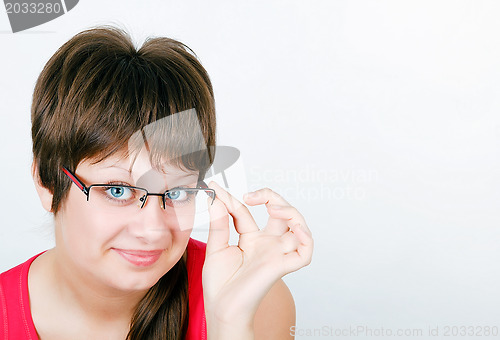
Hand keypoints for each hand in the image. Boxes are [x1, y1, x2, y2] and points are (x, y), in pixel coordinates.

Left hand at [202, 182, 312, 336]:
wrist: (222, 308)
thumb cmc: (220, 284)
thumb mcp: (216, 247)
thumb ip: (218, 223)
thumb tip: (216, 198)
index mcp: (250, 238)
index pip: (246, 211)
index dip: (231, 199)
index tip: (215, 189)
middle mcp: (267, 243)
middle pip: (281, 213)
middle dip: (272, 197)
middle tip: (251, 195)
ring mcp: (276, 253)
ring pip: (298, 227)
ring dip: (291, 212)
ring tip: (273, 207)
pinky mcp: (282, 266)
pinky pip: (305, 252)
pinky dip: (306, 239)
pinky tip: (295, 229)